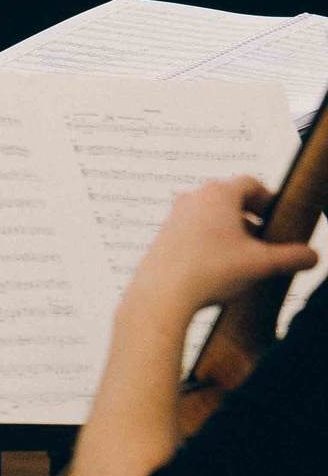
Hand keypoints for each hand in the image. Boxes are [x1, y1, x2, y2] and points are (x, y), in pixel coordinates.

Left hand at [123, 177, 317, 321]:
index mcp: (218, 194)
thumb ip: (293, 257)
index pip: (251, 183)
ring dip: (233, 229)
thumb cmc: (213, 271)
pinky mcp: (165, 232)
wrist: (162, 292)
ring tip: (248, 255)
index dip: (271, 198)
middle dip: (254, 216)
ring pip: (212, 214)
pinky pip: (195, 228)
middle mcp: (194, 197)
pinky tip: (222, 264)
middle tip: (270, 238)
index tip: (281, 217)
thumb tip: (314, 256)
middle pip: (231, 198)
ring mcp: (176, 214)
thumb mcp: (262, 264)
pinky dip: (213, 239)